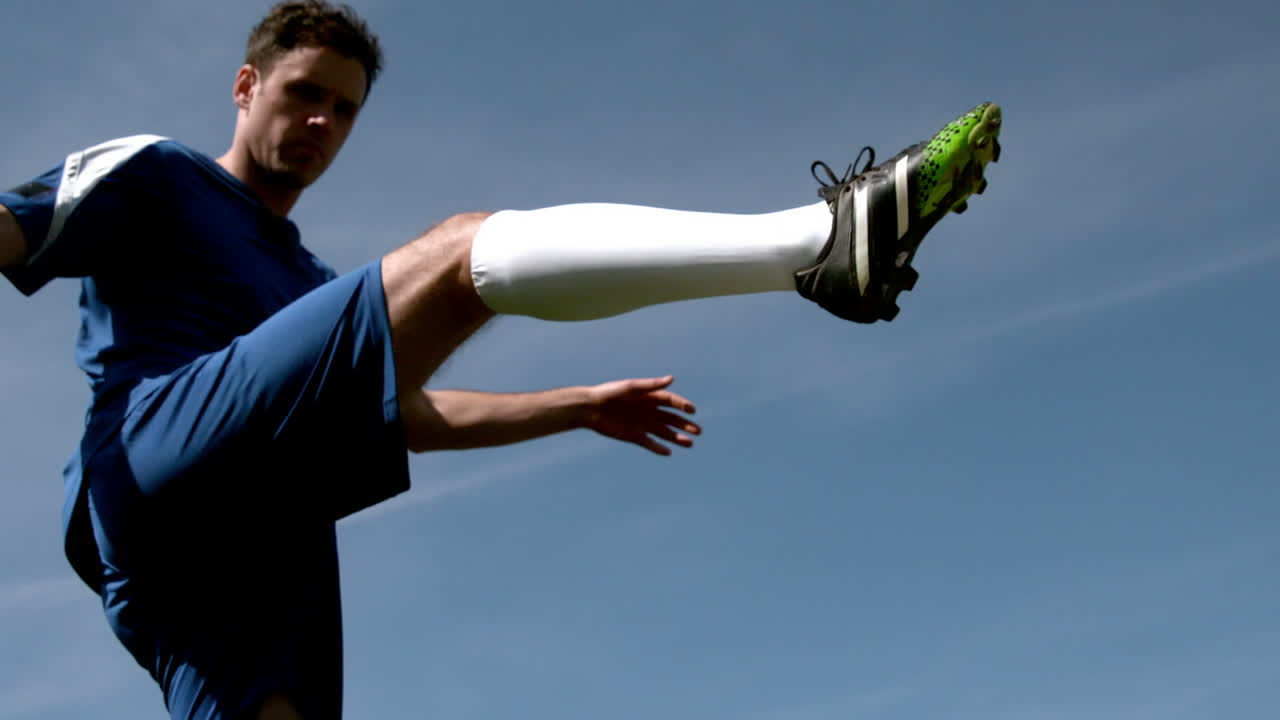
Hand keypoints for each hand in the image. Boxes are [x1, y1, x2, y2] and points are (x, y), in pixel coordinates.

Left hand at [582, 375, 700, 455]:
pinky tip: (668, 452)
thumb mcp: (631, 387)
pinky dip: (658, 448)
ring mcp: (642, 424)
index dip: (683, 405)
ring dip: (677, 438)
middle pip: (672, 419)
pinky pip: (649, 443)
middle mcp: (649, 411)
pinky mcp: (633, 436)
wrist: (590, 408)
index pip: (671, 401)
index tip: (692, 411)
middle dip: (685, 425)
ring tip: (690, 444)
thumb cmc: (610, 393)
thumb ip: (651, 385)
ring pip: (664, 433)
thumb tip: (671, 379)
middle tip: (698, 431)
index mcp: (649, 397)